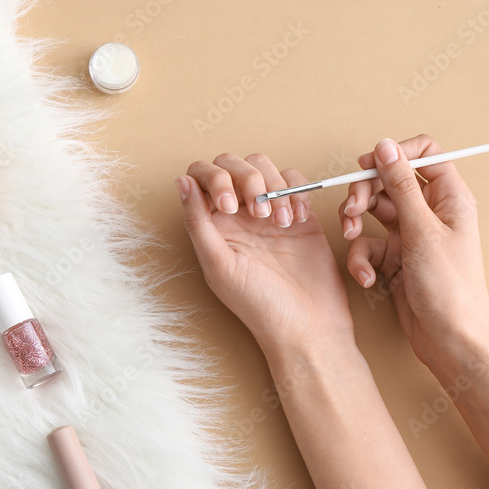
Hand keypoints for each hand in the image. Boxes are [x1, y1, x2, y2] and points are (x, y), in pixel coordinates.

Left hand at [175, 153, 353, 354]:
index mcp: (212, 224)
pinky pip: (295, 181)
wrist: (307, 325)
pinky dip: (297, 191)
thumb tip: (181, 180)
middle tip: (258, 214)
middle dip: (248, 178)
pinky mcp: (299, 213)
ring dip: (274, 186)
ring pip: (264, 167)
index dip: (214, 178)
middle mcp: (238, 214)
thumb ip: (198, 222)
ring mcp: (268, 211)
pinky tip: (298, 219)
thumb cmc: (259, 304)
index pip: (201, 176)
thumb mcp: (219, 265)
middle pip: (233, 163)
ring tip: (281, 223)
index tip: (231, 207)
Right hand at [340, 135, 488, 366]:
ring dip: (356, 221)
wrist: (450, 340)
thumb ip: (401, 185)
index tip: (370, 166)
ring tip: (350, 235)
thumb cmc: (450, 288)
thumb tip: (385, 146)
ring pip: (373, 210)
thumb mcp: (422, 230)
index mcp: (449, 198)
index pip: (424, 153)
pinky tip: (366, 276)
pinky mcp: (395, 258)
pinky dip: (361, 258)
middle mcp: (430, 212)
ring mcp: (411, 235)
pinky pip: (369, 244)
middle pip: (389, 180)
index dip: (395, 154)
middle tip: (352, 208)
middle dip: (365, 191)